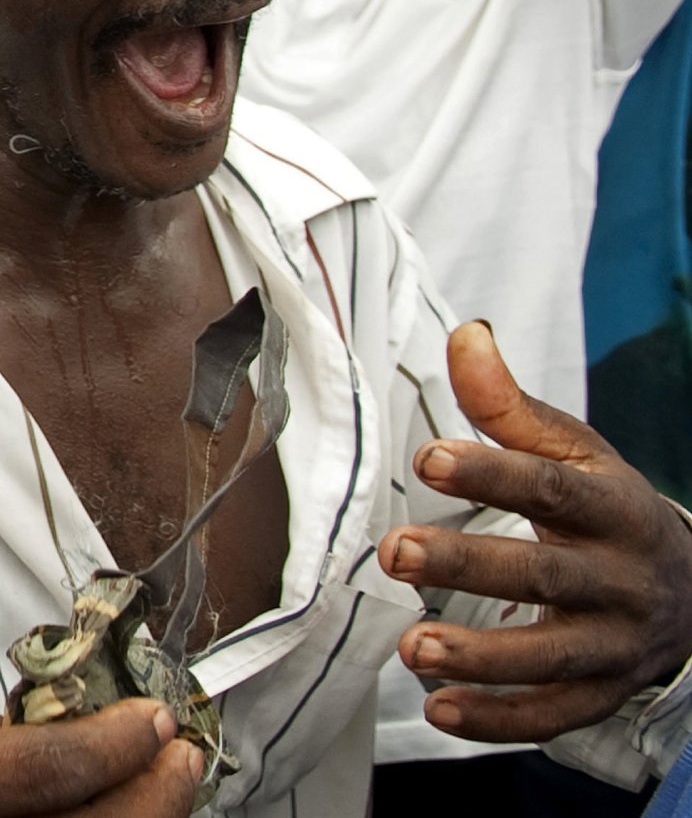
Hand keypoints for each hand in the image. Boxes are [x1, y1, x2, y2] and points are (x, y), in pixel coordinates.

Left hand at [381, 320, 691, 743]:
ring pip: (551, 657)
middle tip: (394, 553)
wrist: (691, 593)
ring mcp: (615, 643)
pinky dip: (499, 719)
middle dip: (468, 566)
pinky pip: (554, 715)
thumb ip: (509, 403)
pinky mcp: (603, 693)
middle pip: (544, 575)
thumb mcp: (572, 453)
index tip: (428, 458)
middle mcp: (619, 579)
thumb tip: (465, 336)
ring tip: (412, 646)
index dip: (492, 473)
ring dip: (481, 657)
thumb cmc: (603, 509)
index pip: (549, 488)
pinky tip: (441, 709)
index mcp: (611, 508)